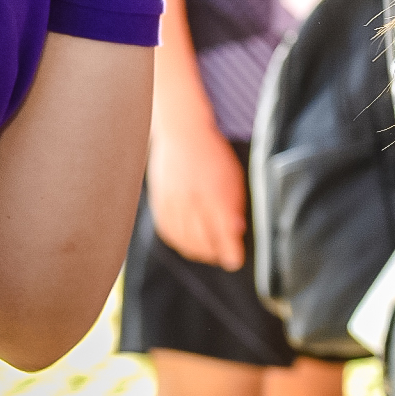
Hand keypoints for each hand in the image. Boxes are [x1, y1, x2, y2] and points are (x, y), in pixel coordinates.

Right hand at [146, 119, 248, 270]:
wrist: (182, 134)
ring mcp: (172, 203)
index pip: (222, 232)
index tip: (235, 261)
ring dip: (198, 251)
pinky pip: (167, 231)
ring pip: (183, 239)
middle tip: (226, 257)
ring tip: (210, 253)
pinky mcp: (158, 203)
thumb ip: (234, 205)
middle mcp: (191, 200)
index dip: (229, 251)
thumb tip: (236, 232)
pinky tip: (188, 244)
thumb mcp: (234, 177)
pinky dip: (179, 242)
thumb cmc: (214, 156)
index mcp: (214, 193)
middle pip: (201, 240)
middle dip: (215, 253)